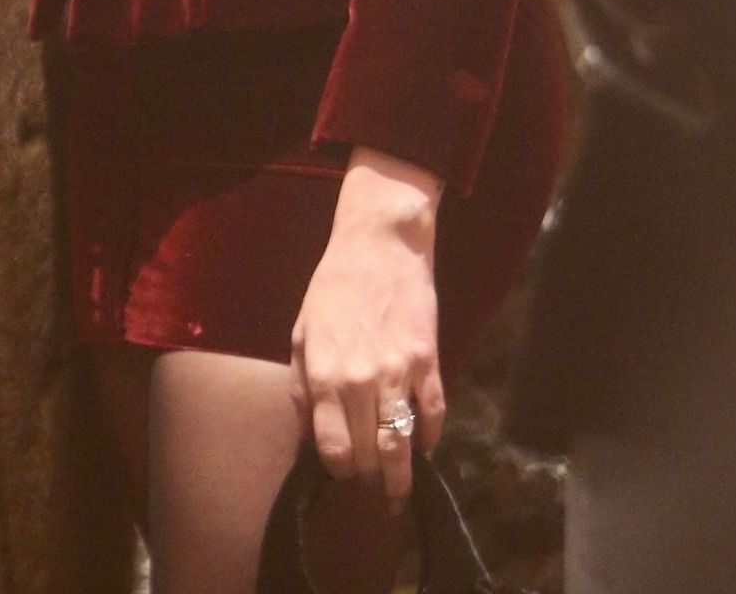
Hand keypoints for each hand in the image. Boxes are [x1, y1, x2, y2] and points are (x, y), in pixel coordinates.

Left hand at [290, 147, 442, 504]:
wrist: (379, 243)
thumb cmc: (334, 287)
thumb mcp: (301, 333)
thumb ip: (301, 388)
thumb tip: (309, 436)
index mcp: (323, 375)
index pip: (332, 448)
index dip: (338, 467)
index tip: (342, 470)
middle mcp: (359, 381)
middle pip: (367, 454)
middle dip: (368, 475)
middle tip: (371, 482)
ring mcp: (397, 372)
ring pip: (401, 444)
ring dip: (401, 475)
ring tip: (399, 490)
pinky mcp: (429, 360)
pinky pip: (434, 414)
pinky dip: (430, 437)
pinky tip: (425, 445)